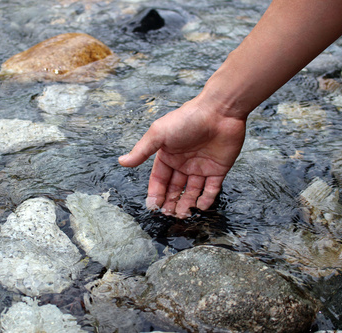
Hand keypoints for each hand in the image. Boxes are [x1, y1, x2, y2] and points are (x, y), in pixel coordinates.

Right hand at [119, 96, 246, 217]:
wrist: (219, 111)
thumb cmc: (187, 120)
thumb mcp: (159, 134)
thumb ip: (142, 151)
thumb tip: (122, 161)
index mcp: (168, 155)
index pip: (159, 179)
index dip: (156, 193)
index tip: (154, 207)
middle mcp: (183, 163)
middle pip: (175, 188)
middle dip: (171, 202)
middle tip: (169, 214)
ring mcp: (201, 167)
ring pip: (192, 191)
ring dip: (187, 204)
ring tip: (183, 215)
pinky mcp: (219, 169)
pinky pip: (212, 189)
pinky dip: (207, 199)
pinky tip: (200, 206)